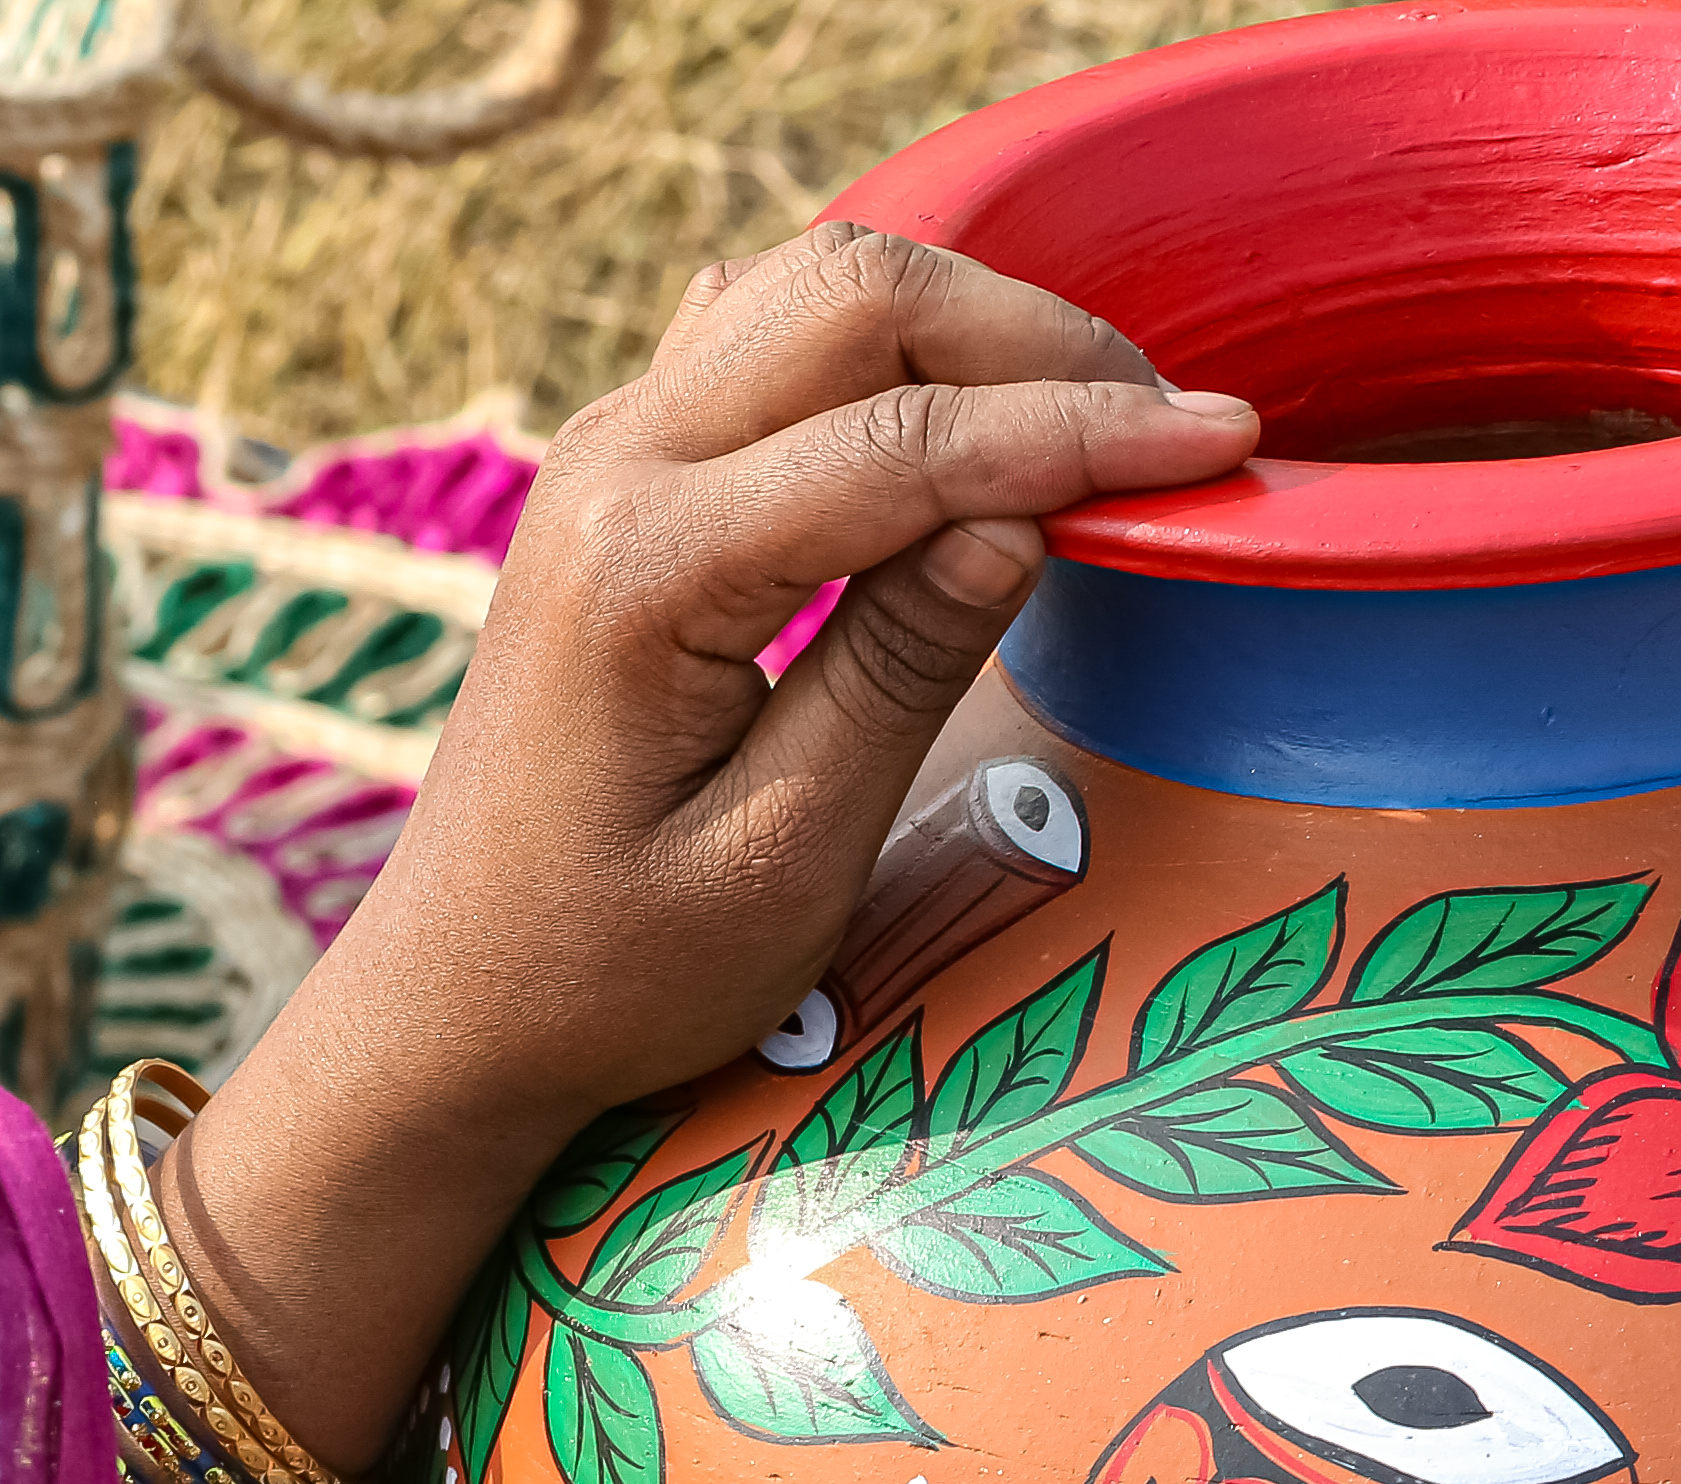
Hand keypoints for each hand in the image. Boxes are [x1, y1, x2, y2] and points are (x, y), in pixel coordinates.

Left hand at [323, 229, 1257, 1148]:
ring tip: (1096, 418)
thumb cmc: (612, 968)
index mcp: (647, 570)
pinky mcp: (623, 467)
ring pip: (815, 287)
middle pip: (859, 295)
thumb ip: (900, 672)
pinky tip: (970, 406)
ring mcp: (606, 450)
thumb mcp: (782, 860)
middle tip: (1171, 428)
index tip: (1225, 446)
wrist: (455, 998)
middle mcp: (609, 468)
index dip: (1079, 433)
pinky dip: (890, 340)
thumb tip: (1024, 516)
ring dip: (969, 324)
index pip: (905, 444)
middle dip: (1036, 340)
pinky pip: (766, 331)